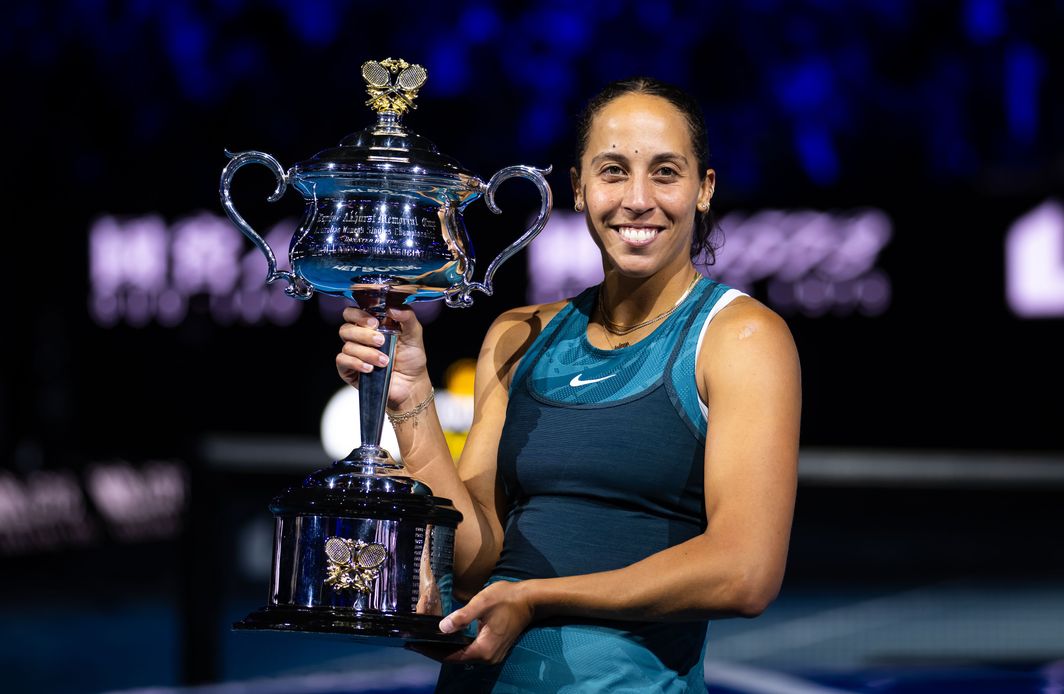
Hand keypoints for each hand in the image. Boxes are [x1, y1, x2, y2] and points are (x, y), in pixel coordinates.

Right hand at [336, 306, 427, 407]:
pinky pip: (342, 361)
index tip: (374, 322)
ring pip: (347, 346)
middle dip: (364, 335)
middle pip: (346, 329)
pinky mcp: (349, 370)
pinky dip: (356, 363)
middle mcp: (359, 338)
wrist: (411, 383)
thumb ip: (407, 317)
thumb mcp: (414, 334)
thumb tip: (393, 307)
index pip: (352, 313)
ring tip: (385, 361)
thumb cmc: (411, 358)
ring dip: (367, 353)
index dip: (358, 315)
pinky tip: (370, 369)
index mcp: (370, 325)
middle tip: (381, 341)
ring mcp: (353, 354)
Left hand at [421, 580, 536, 665]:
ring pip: (463, 655)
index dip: (431, 651)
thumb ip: (462, 617)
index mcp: (483, 649)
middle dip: (435, 651)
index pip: (451, 656)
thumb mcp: (482, 603)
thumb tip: (442, 628)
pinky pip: (471, 651)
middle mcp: (487, 658)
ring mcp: (492, 655)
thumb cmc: (507, 599)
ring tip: (427, 640)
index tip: (414, 645)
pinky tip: (447, 638)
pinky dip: (457, 646)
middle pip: (455, 658)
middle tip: (416, 641)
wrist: (530, 600)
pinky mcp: (494, 649)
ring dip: (446, 649)